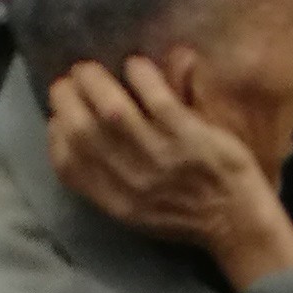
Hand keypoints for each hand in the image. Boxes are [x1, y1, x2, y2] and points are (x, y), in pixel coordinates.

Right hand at [46, 58, 292, 292]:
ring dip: (95, 80)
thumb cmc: (190, 216)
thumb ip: (108, 181)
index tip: (58, 117)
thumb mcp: (139, 212)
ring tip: (93, 70)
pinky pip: (152, 95)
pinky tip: (137, 67)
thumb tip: (72, 134)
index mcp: (117, 203)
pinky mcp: (186, 136)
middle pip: (82, 131)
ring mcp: (159, 157)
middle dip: (67, 97)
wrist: (237, 225)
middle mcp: (132, 182)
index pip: (68, 165)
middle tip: (73, 81)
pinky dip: (139, 73)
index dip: (55, 133)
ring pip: (111, 109)